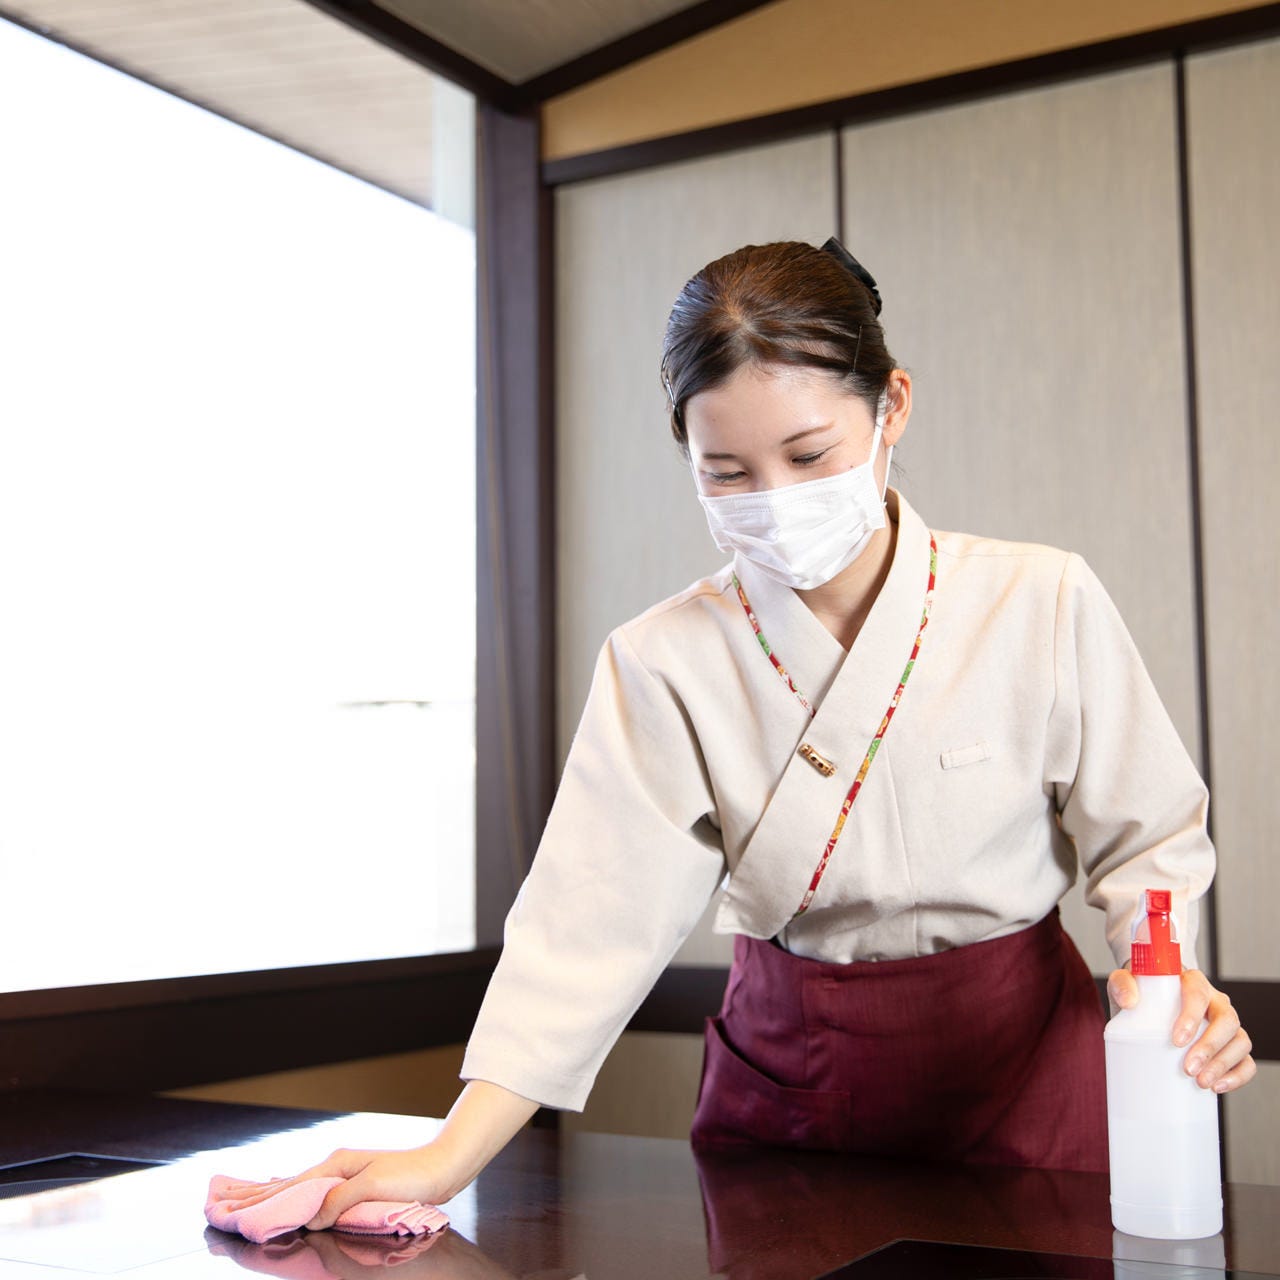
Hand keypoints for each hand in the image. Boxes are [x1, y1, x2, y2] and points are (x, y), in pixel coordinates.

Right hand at [214, 1143, 457, 1230]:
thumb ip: (339, 1201)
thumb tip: (309, 1218)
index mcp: (334, 1168)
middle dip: (250, 1194)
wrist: (442, 1166)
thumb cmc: (412, 1177)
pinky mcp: (350, 1185)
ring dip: (264, 1194)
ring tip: (237, 1195)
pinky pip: (309, 1191)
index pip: (286, 1189)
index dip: (257, 1202)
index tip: (226, 1209)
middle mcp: (332, 1168)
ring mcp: (340, 1175)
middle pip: (283, 1185)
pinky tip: (283, 1194)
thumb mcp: (374, 1187)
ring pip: (293, 1187)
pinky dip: (288, 1194)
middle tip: (216, 1200)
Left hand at [1107, 966, 1256, 1093]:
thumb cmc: (1141, 992)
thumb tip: (1129, 1001)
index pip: (1198, 994)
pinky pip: (1247, 1061)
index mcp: (1193, 982)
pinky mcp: (1231, 1045)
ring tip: (1200, 1082)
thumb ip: (1121, 984)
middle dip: (1210, 1047)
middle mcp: (1215, 1001)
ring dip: (1224, 1065)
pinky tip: (1218, 1088)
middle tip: (1188, 1069)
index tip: (1177, 1040)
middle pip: (1227, 1021)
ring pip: (1241, 1041)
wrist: (1148, 1004)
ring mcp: (1226, 1024)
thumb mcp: (1124, 982)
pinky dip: (1238, 1076)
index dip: (1192, 1017)